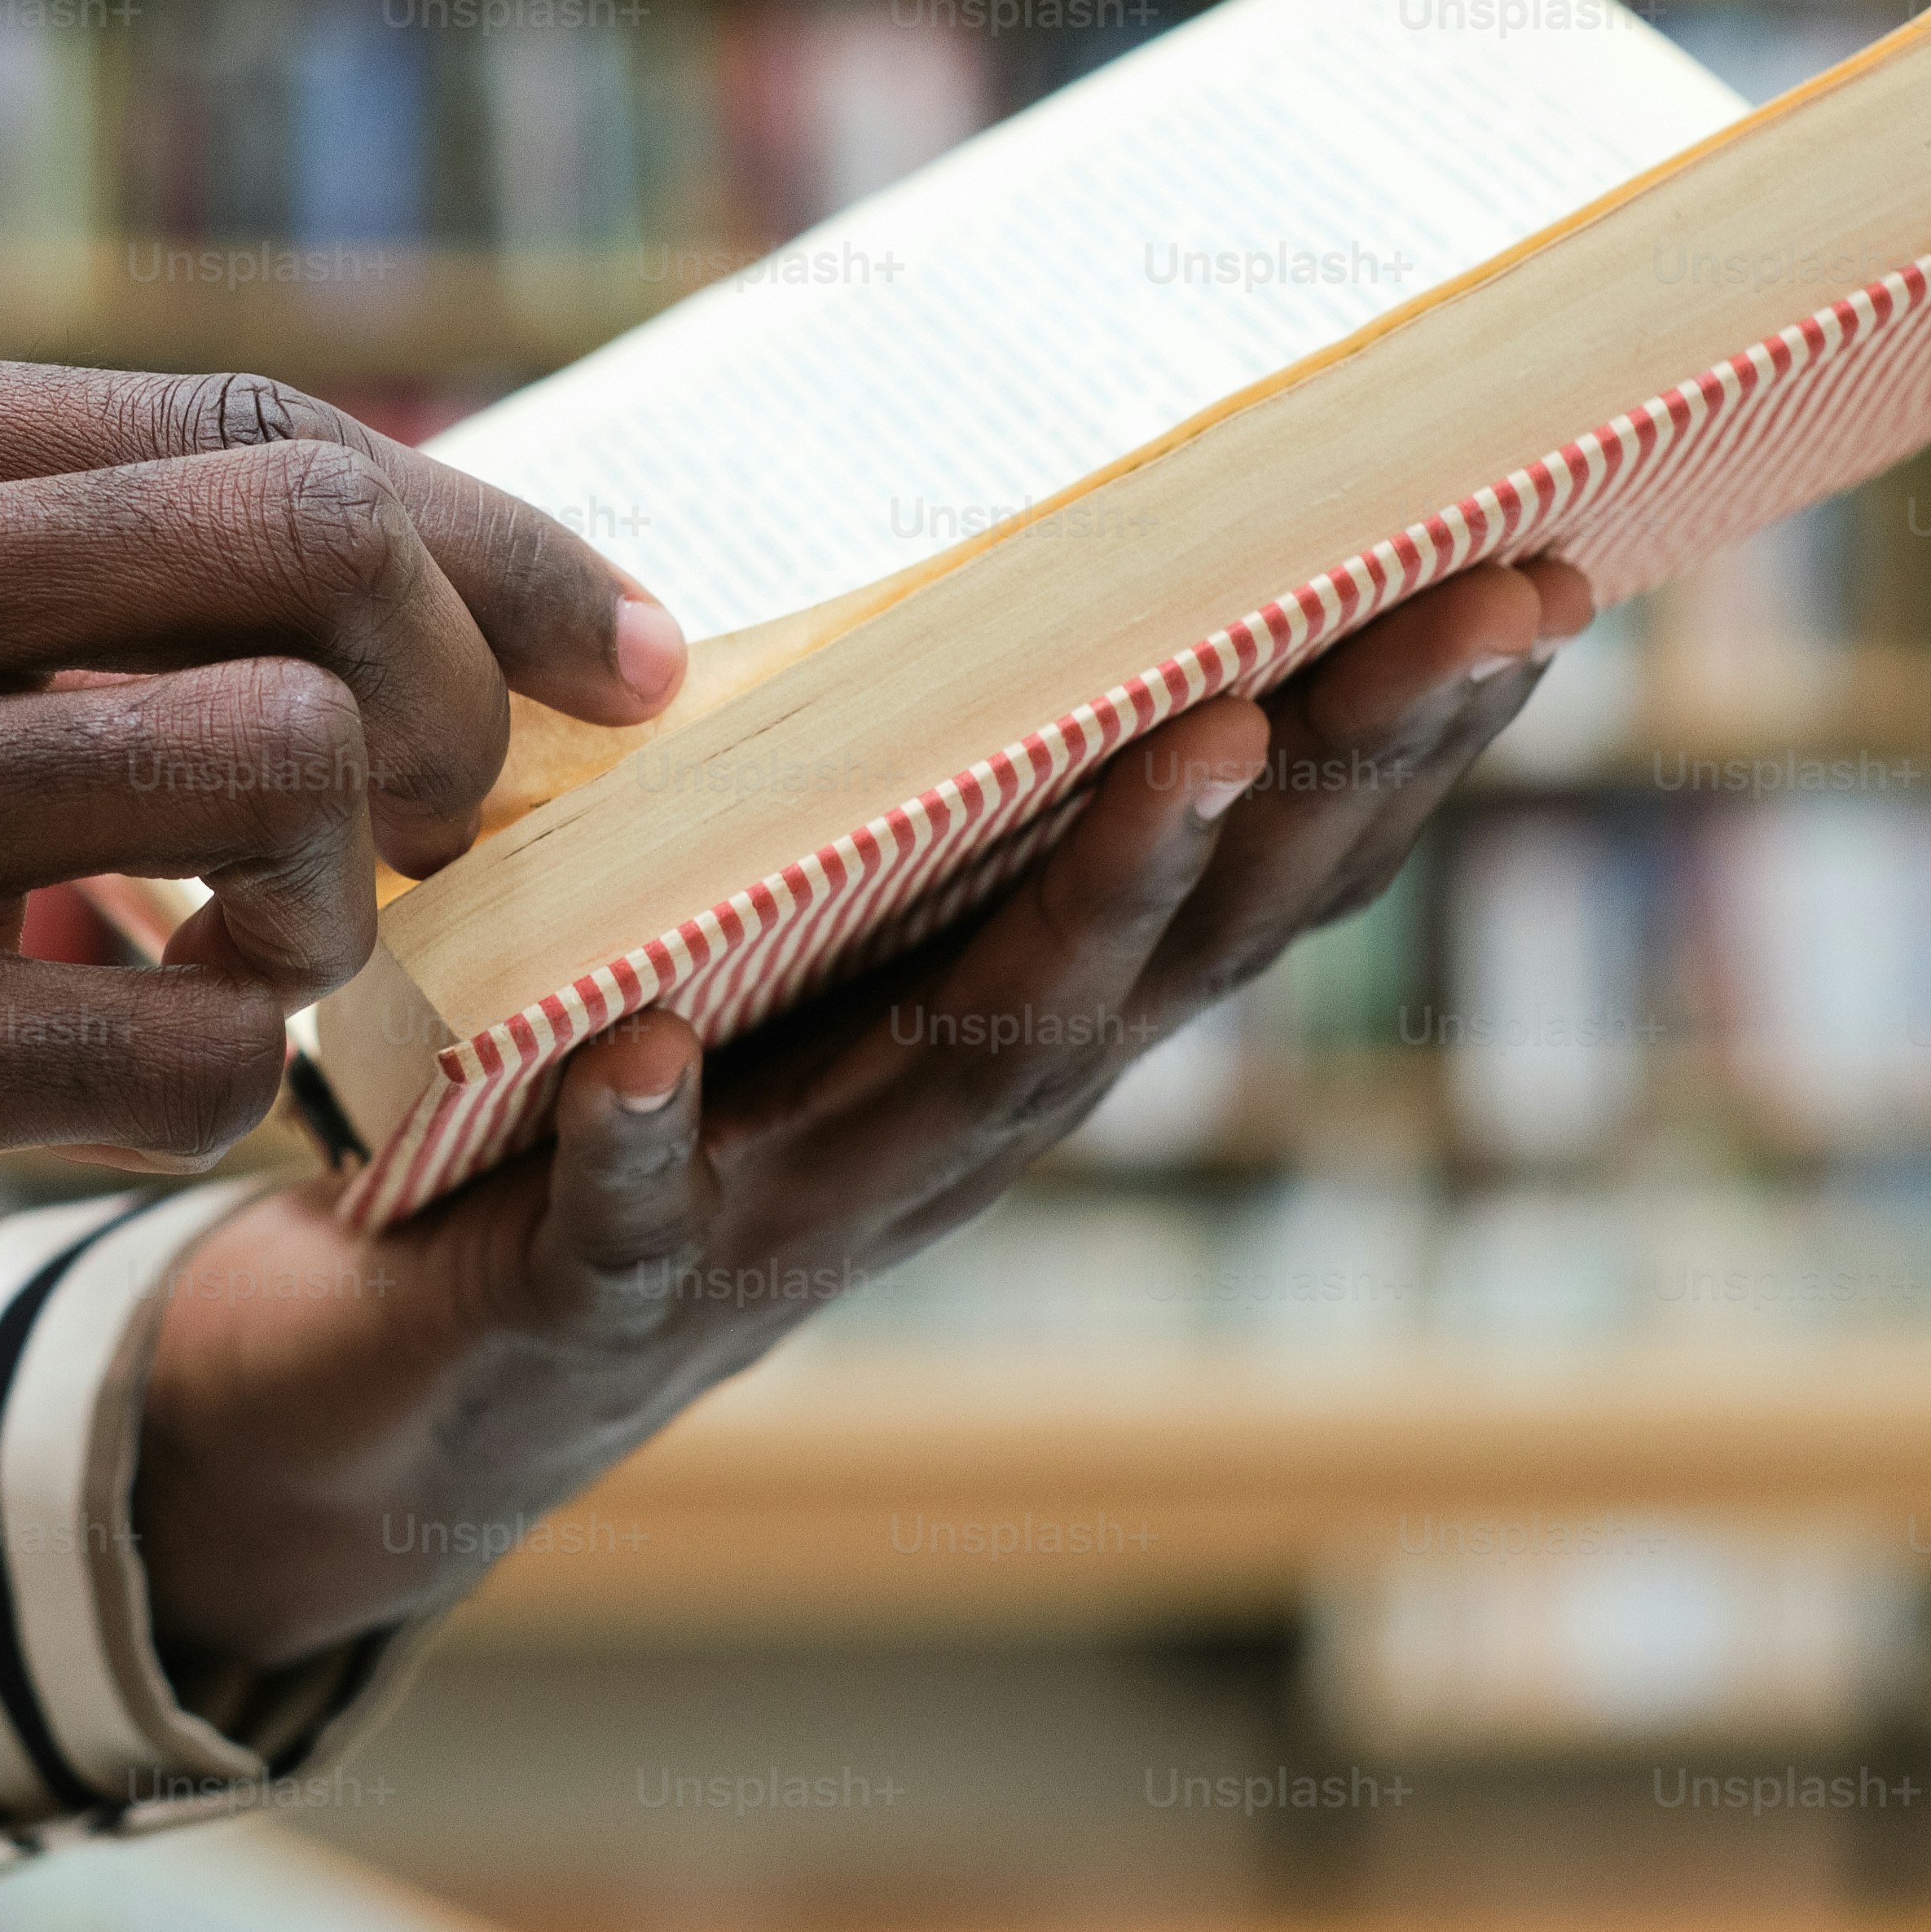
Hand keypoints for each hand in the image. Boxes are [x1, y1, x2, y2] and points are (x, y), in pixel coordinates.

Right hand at [0, 337, 683, 1400]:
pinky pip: (170, 1049)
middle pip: (304, 556)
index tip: (618, 651)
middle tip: (449, 817)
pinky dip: (223, 1081)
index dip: (490, 542)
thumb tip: (366, 575)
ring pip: (265, 787)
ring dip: (332, 909)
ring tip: (255, 965)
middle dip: (458, 697)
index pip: (247, 426)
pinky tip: (139, 1083)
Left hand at [129, 560, 1580, 1670]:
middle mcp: (937, 1128)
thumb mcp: (771, 931)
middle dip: (1334, 774)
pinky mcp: (582, 1294)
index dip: (1396, 745)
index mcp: (994, 1022)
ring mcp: (779, 1220)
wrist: (394, 1399)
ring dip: (1101, 906)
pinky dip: (644, 1139)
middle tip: (1474, 606)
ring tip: (1203, 750)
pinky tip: (642, 1053)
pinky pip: (622, 1217)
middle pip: (1171, 946)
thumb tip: (995, 532)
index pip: (1243, 882)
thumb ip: (879, 785)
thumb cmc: (603, 1112)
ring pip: (974, 1067)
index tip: (1536, 573)